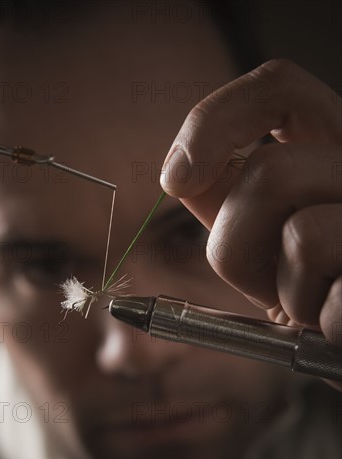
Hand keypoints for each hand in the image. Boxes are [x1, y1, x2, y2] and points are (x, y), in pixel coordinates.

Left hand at [160, 59, 340, 386]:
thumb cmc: (315, 287)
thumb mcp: (267, 238)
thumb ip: (231, 200)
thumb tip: (181, 174)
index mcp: (334, 151)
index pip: (279, 89)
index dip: (213, 122)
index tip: (175, 180)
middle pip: (267, 174)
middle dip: (236, 246)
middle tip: (265, 282)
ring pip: (303, 237)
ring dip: (283, 294)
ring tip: (309, 304)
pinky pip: (330, 302)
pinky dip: (317, 325)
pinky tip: (332, 327)